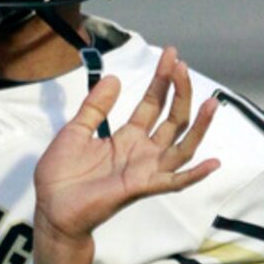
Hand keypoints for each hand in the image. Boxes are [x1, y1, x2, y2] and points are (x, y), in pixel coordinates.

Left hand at [34, 46, 219, 243]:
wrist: (50, 208)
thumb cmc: (60, 175)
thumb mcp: (75, 131)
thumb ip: (95, 107)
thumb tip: (113, 78)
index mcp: (127, 138)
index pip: (152, 104)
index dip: (162, 80)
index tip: (171, 55)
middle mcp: (142, 152)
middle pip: (172, 118)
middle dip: (179, 91)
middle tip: (181, 65)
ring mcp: (144, 170)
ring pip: (182, 146)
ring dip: (199, 126)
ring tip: (211, 103)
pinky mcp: (140, 187)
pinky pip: (173, 182)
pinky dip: (194, 175)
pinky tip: (212, 163)